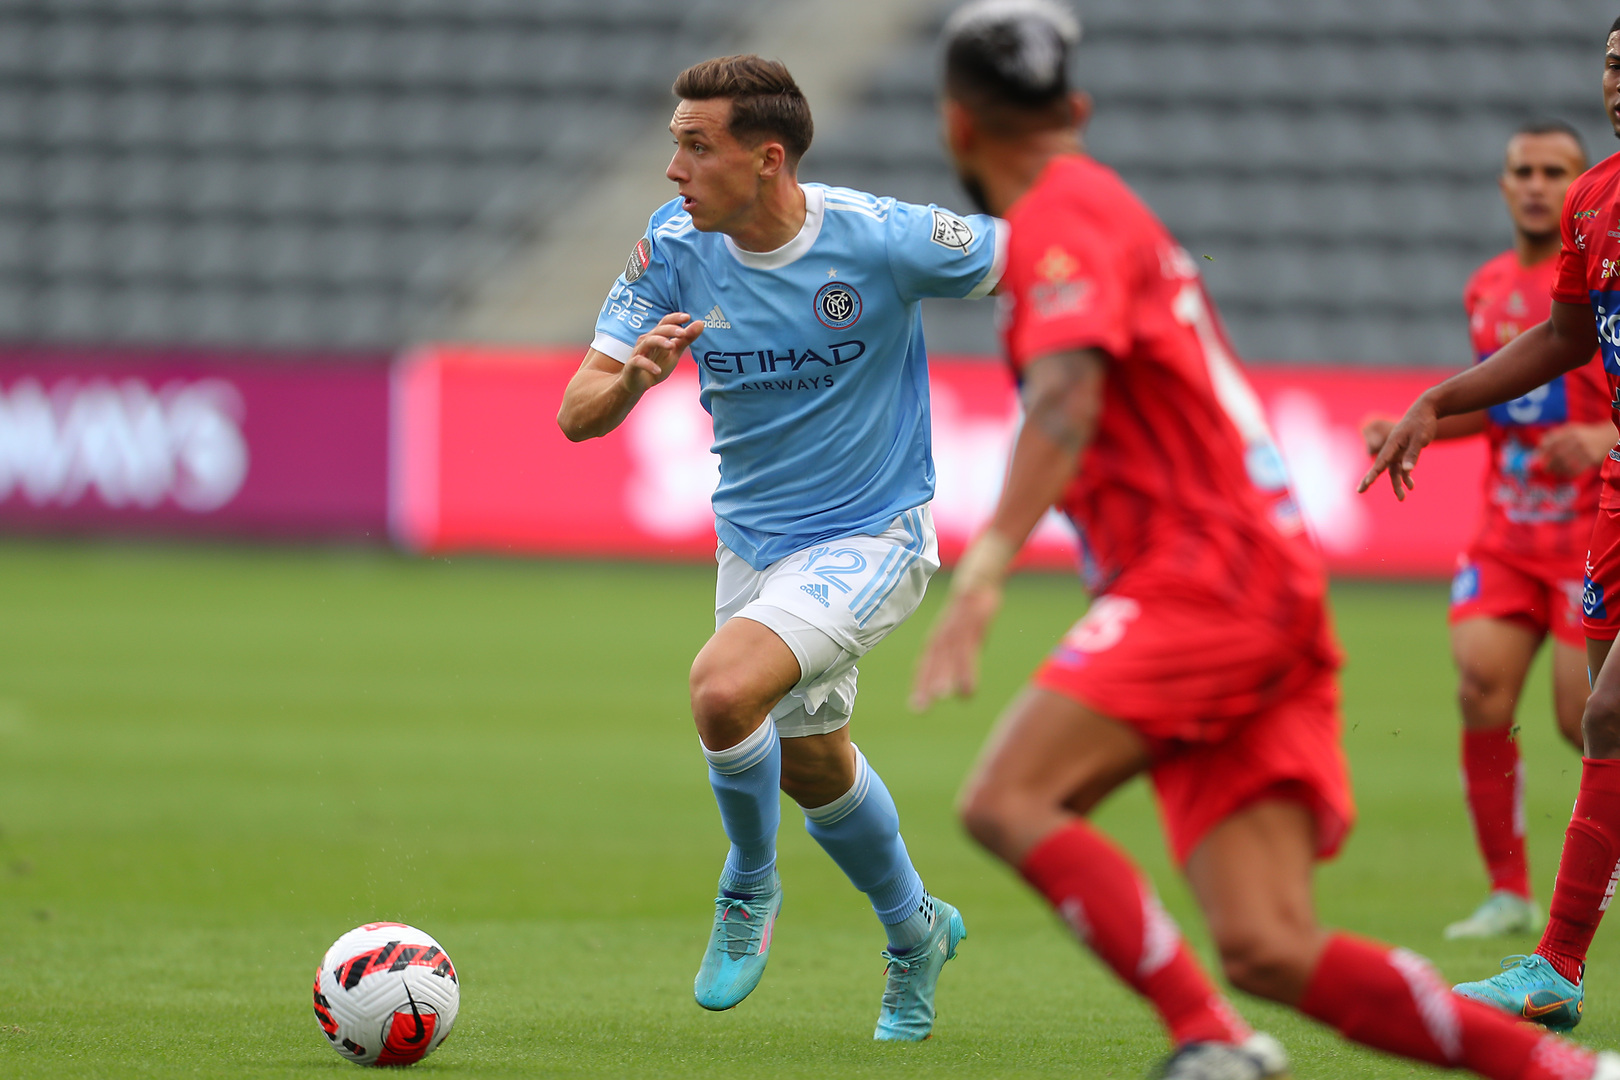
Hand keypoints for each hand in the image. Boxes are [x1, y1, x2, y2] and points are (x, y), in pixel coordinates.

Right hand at [622, 313, 704, 390]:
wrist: (637, 383)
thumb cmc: (656, 364)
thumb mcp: (674, 352)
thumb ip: (686, 339)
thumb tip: (701, 323)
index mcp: (657, 336)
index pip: (665, 322)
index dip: (675, 318)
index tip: (688, 317)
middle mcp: (647, 341)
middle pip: (658, 330)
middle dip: (670, 329)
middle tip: (683, 333)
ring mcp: (639, 352)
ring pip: (648, 342)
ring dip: (660, 342)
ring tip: (671, 346)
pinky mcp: (632, 365)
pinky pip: (639, 362)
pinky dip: (648, 365)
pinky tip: (658, 371)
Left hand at [909, 584, 1001, 710]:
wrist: (976, 583)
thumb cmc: (967, 615)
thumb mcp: (959, 635)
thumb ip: (955, 658)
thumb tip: (959, 684)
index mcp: (937, 641)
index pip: (925, 665)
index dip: (920, 684)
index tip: (916, 707)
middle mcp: (942, 637)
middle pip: (931, 664)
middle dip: (925, 686)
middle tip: (919, 709)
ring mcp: (956, 632)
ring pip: (947, 658)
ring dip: (943, 677)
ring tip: (941, 698)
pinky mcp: (972, 627)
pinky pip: (967, 652)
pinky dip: (966, 671)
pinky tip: (968, 689)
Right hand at [1358, 395, 1438, 499]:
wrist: (1426, 410)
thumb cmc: (1422, 422)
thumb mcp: (1420, 438)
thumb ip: (1413, 454)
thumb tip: (1407, 471)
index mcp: (1393, 443)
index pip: (1381, 461)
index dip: (1373, 473)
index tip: (1366, 483)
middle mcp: (1393, 449)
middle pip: (1380, 467)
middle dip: (1370, 480)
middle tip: (1360, 491)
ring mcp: (1399, 451)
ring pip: (1394, 471)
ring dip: (1397, 484)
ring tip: (1402, 499)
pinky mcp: (1406, 452)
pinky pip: (1404, 467)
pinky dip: (1407, 477)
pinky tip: (1412, 487)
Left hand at [1533, 422, 1615, 476]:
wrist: (1608, 438)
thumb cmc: (1585, 435)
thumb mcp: (1571, 429)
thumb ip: (1555, 435)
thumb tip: (1539, 443)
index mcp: (1570, 431)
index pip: (1552, 442)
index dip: (1542, 451)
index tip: (1536, 458)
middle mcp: (1577, 440)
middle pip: (1558, 454)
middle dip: (1549, 463)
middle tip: (1544, 469)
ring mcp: (1585, 450)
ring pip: (1566, 463)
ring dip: (1557, 470)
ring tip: (1553, 472)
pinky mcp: (1592, 459)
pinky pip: (1577, 469)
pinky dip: (1568, 474)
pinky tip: (1564, 474)